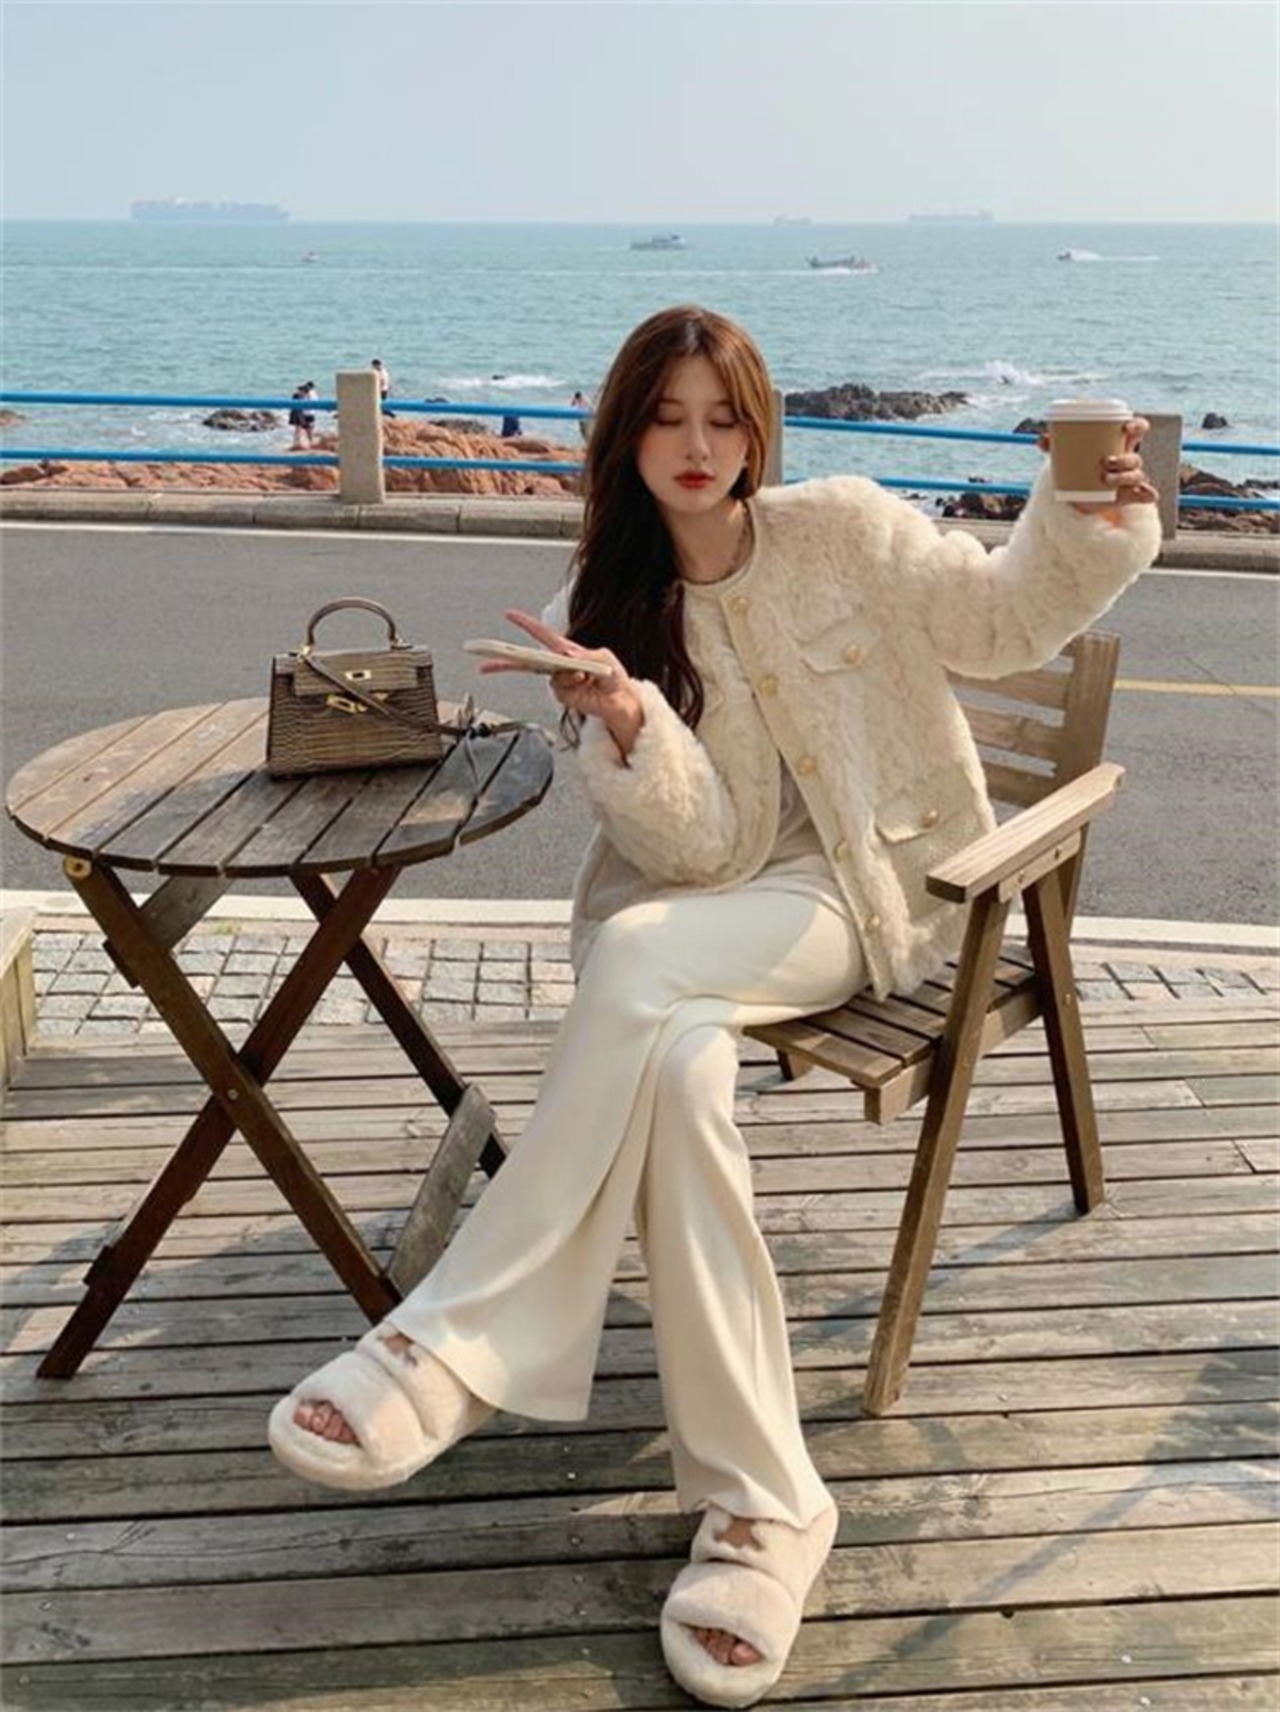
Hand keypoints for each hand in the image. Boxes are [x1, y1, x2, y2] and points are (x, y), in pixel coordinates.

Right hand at [479, 609, 644, 752]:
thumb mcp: (604, 658)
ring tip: (583, 677)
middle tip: (487, 660)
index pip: (542, 634)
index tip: (509, 615)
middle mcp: (560, 665)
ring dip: (566, 674)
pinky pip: (559, 688)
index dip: (525, 624)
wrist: (619, 702)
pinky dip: (570, 685)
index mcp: (567, 650)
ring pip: (549, 676)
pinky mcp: (563, 696)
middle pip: (528, 660)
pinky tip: (582, 685)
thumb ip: (585, 655)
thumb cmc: (613, 677)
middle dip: (507, 660)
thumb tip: (569, 655)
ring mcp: (560, 681)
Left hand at [1037, 416, 1158, 512]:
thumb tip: (1041, 439)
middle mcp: (1127, 460)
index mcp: (1118, 443)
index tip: (1125, 426)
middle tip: (1105, 461)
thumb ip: (1055, 446)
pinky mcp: (1129, 495)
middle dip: (1124, 458)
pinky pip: (1146, 494)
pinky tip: (1143, 494)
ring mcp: (1129, 479)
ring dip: (1125, 476)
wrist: (1077, 496)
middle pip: (1135, 456)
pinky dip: (1147, 494)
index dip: (1137, 424)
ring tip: (1105, 479)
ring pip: (1137, 474)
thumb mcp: (1067, 455)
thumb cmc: (1077, 466)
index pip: (1138, 428)